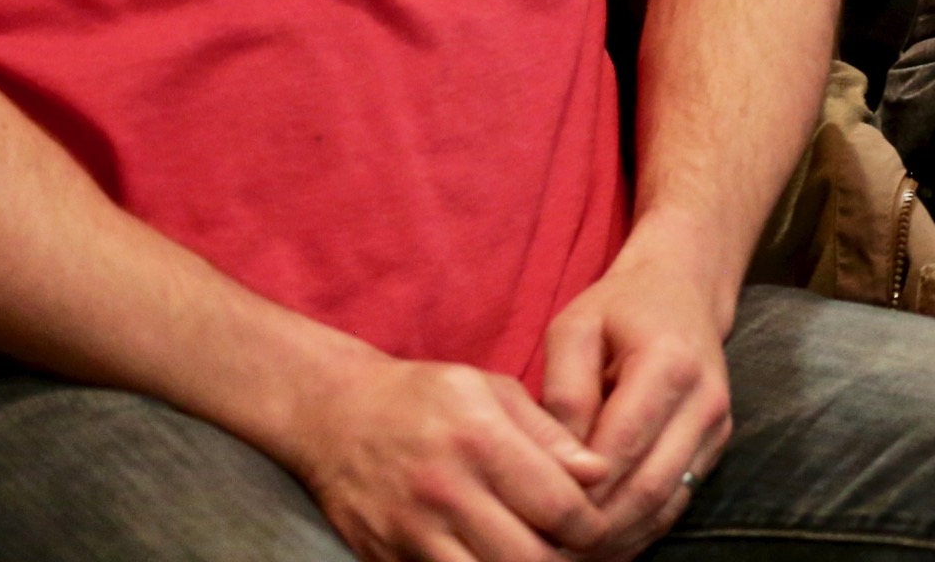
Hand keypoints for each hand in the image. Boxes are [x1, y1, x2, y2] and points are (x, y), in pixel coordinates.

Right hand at [280, 350, 608, 561]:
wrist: (334, 416)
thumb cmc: (423, 397)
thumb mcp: (490, 389)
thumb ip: (549, 432)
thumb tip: (599, 473)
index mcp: (480, 439)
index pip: (560, 507)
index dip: (594, 525)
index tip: (601, 523)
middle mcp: (446, 490)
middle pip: (531, 558)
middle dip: (567, 561)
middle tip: (577, 549)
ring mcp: (413, 532)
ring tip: (540, 555)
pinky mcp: (389, 560)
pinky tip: (498, 558)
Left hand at [539, 230, 737, 560]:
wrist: (682, 291)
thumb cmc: (618, 308)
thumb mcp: (575, 329)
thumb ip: (564, 391)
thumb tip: (560, 461)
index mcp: (669, 364)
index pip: (621, 446)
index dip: (580, 489)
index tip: (533, 512)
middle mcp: (704, 401)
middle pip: (648, 488)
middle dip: (597, 527)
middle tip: (547, 547)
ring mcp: (716, 428)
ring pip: (666, 507)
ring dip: (619, 538)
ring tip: (570, 552)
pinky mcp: (716, 447)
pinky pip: (677, 504)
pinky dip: (639, 530)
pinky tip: (602, 542)